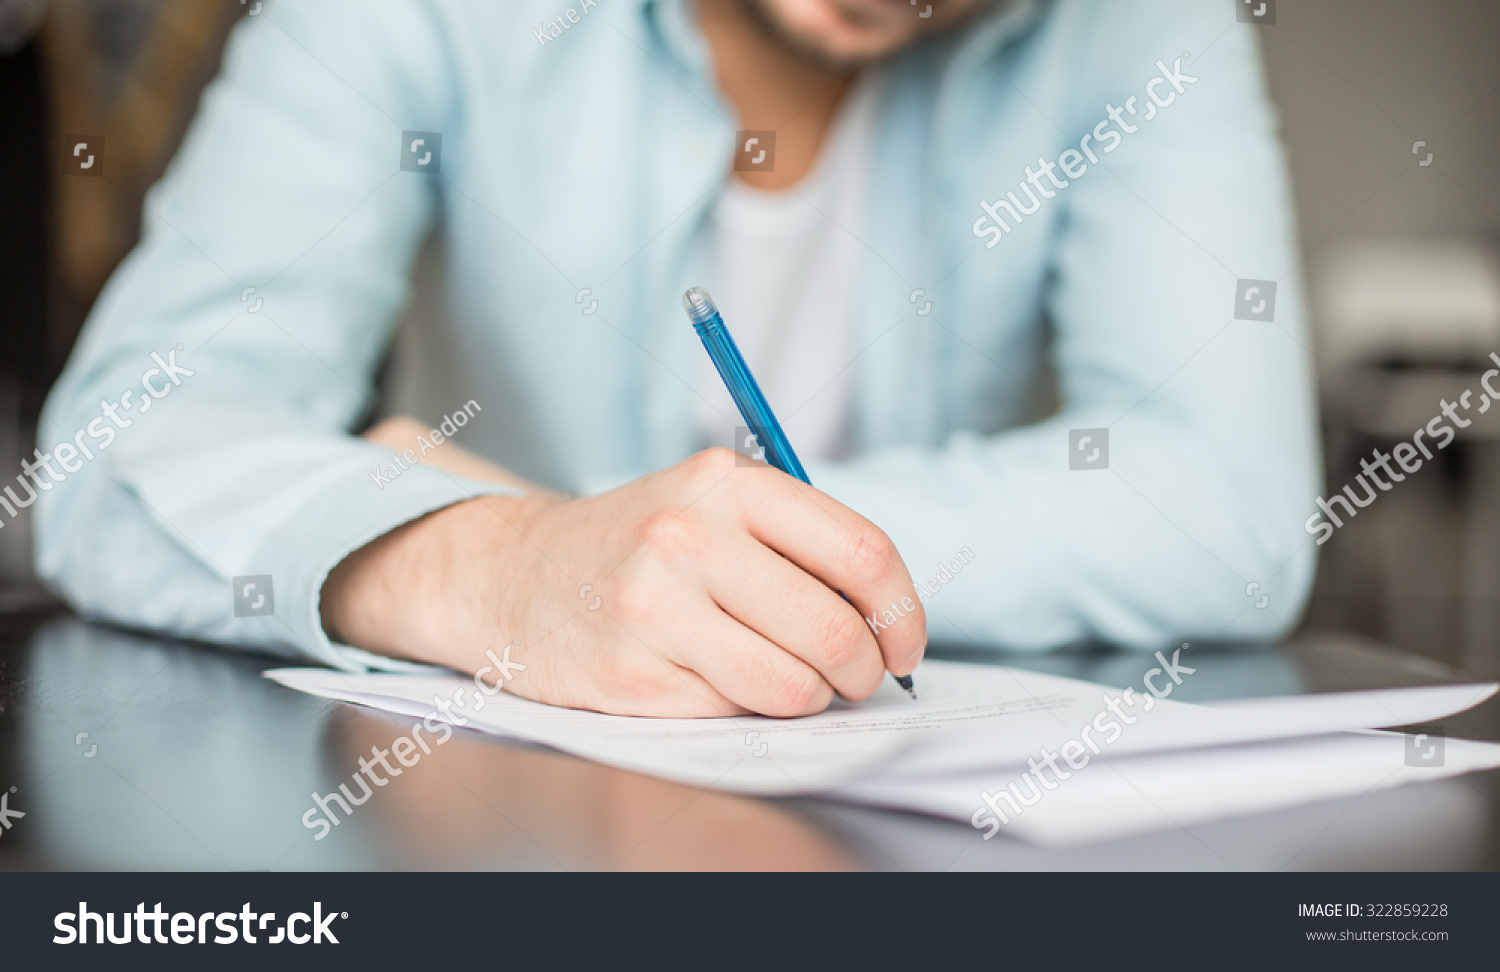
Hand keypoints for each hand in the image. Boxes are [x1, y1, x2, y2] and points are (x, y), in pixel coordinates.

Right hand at [321, 442, 926, 716]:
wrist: (514, 573)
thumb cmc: (639, 543)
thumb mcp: (711, 504)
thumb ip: (798, 541)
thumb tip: (891, 619)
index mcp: (725, 484)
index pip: (860, 550)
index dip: (903, 611)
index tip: (905, 644)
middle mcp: (688, 538)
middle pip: (835, 630)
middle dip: (864, 671)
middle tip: (856, 678)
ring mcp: (654, 610)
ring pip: (793, 685)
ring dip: (812, 697)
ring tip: (791, 681)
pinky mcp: (631, 677)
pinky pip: (734, 712)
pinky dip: (746, 708)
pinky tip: (715, 679)